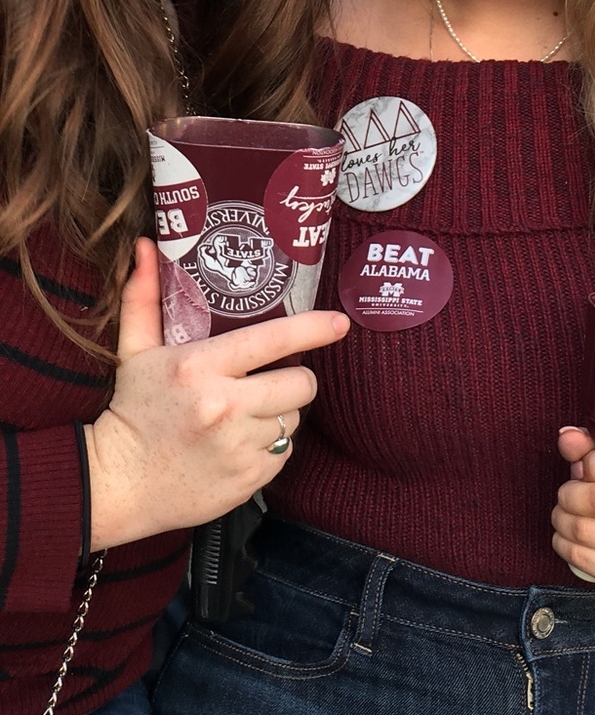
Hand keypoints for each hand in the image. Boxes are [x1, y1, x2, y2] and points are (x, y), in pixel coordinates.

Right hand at [86, 238, 349, 549]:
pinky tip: (239, 444)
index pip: (274, 339)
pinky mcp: (248, 479)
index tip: (340, 323)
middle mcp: (223, 406)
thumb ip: (145, 297)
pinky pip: (285, 452)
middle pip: (302, 383)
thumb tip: (145, 247)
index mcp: (200, 368)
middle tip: (270, 380)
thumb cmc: (132, 409)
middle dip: (294, 379)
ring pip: (294, 418)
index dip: (314, 328)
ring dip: (279, 413)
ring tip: (245, 414)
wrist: (116, 485)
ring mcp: (238, 446)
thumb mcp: (135, 351)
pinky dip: (270, 447)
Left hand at [551, 427, 594, 597]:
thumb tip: (566, 437)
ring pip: (588, 530)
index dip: (593, 463)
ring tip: (563, 515)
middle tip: (566, 494)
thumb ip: (591, 447)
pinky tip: (566, 538)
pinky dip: (565, 546)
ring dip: (563, 520)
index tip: (581, 468)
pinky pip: (587, 560)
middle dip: (570, 494)